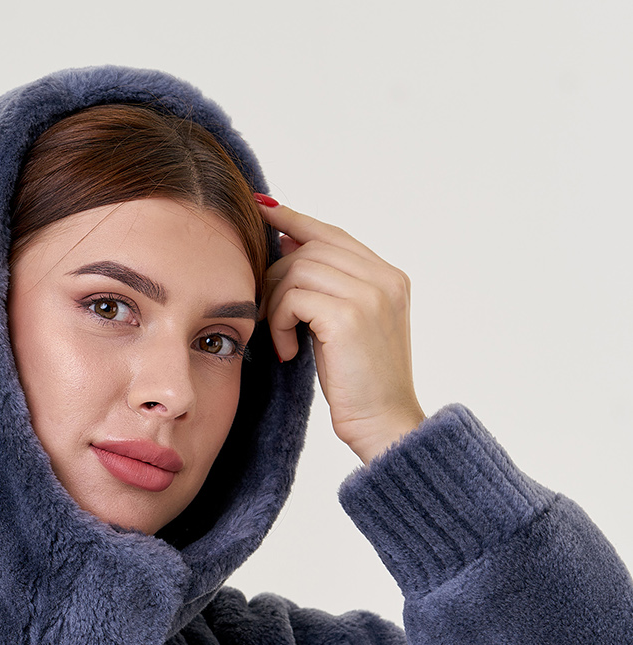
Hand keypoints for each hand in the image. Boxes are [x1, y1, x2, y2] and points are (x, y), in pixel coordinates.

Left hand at [257, 200, 426, 463]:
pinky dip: (279, 323)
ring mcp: (370, 294)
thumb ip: (329, 287)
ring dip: (276, 304)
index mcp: (389, 277)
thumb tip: (287, 246)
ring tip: (281, 338)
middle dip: (276, 275)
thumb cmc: (360, 385)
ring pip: (296, 269)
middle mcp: (384, 278)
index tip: (262, 210)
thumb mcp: (346, 327)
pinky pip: (292, 297)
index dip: (294, 220)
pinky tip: (287, 351)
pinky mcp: (348, 316)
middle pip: (310, 247)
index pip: (332, 233)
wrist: (384, 425)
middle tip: (268, 313)